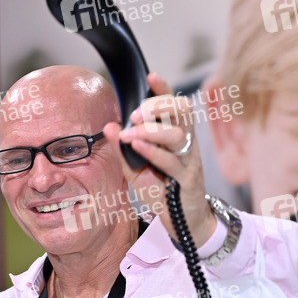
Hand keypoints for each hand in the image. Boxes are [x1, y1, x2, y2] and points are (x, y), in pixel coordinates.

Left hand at [102, 73, 216, 245]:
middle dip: (157, 107)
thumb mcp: (136, 168)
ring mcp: (189, 161)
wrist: (184, 221)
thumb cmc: (162, 190)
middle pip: (181, 112)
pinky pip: (172, 161)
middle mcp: (186, 144)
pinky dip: (153, 151)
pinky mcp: (187, 180)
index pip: (174, 106)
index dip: (164, 91)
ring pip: (176, 135)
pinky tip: (137, 145)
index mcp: (177, 136)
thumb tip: (108, 126)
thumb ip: (122, 148)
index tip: (151, 76)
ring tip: (130, 134)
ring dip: (150, 130)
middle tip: (133, 114)